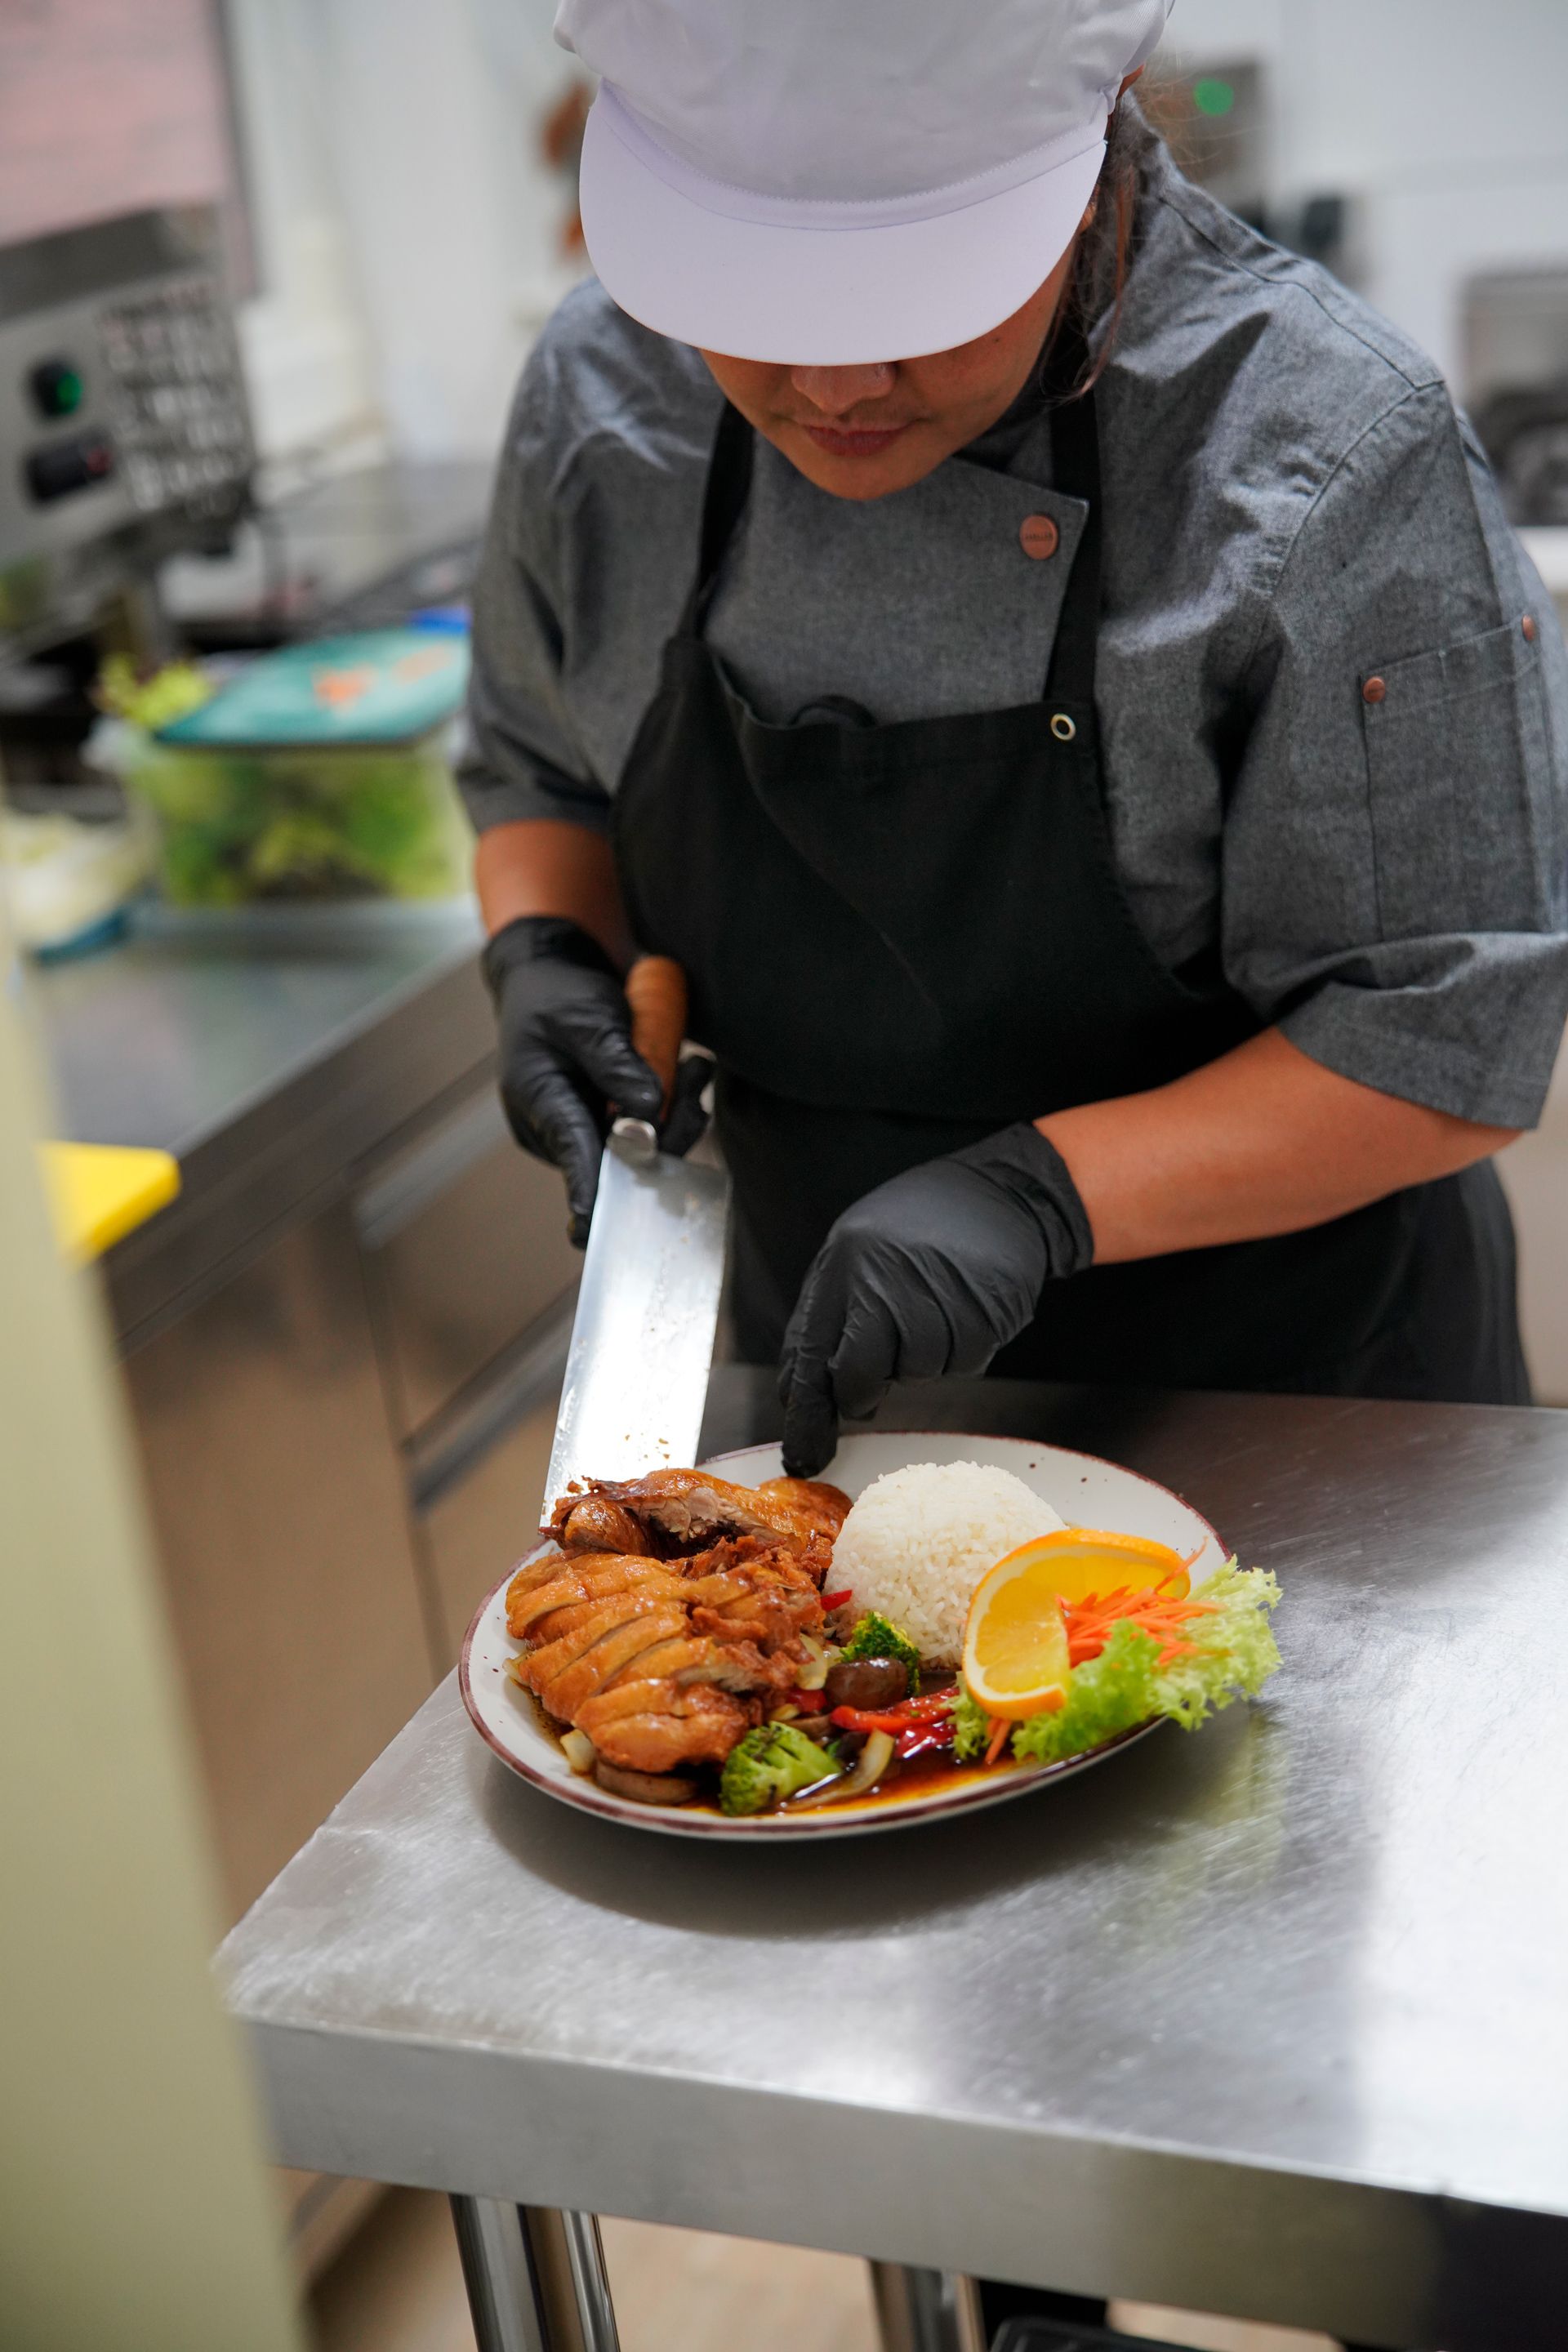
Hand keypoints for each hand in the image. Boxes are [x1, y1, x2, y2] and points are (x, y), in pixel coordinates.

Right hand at [483, 915, 710, 1243]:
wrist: (549, 976)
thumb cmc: (558, 994)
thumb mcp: (586, 1017)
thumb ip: (616, 1063)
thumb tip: (649, 1113)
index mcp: (539, 1098)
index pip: (570, 1152)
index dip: (590, 1188)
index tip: (596, 1225)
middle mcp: (558, 1126)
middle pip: (617, 1158)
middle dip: (665, 1131)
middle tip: (693, 1075)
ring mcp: (583, 1129)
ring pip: (640, 1148)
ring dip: (677, 1114)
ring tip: (694, 1066)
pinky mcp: (605, 1123)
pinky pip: (645, 1131)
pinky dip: (671, 1107)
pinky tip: (688, 1070)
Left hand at [778, 1125, 1093, 1475]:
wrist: (1001, 1195)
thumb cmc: (919, 1228)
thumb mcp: (854, 1255)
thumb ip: (826, 1318)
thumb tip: (798, 1389)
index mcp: (844, 1264)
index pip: (813, 1354)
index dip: (808, 1414)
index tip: (804, 1454)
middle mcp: (885, 1279)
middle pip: (860, 1374)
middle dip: (864, 1391)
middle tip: (876, 1379)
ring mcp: (936, 1295)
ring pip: (916, 1372)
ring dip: (922, 1359)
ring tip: (932, 1311)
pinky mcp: (983, 1311)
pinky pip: (962, 1363)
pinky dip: (961, 1350)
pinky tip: (962, 1310)